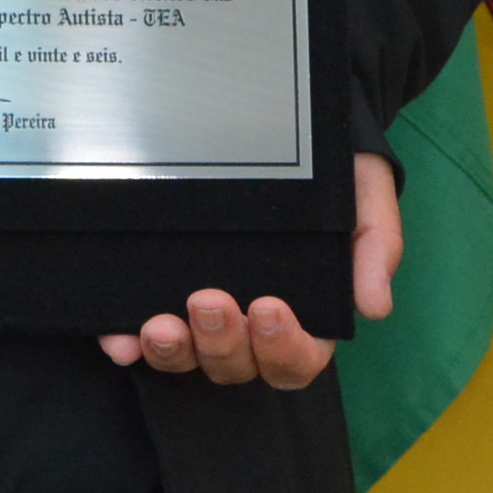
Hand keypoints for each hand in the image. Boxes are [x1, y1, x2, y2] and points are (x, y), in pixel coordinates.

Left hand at [101, 151, 400, 390]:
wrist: (294, 126)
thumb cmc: (339, 177)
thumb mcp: (366, 203)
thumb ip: (375, 251)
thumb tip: (374, 305)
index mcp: (305, 318)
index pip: (296, 359)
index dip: (281, 347)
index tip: (267, 307)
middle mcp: (252, 328)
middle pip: (237, 366)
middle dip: (221, 343)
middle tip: (209, 301)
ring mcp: (206, 317)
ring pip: (189, 359)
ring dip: (173, 352)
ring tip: (159, 325)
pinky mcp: (166, 296)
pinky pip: (144, 336)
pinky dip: (128, 343)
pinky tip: (116, 337)